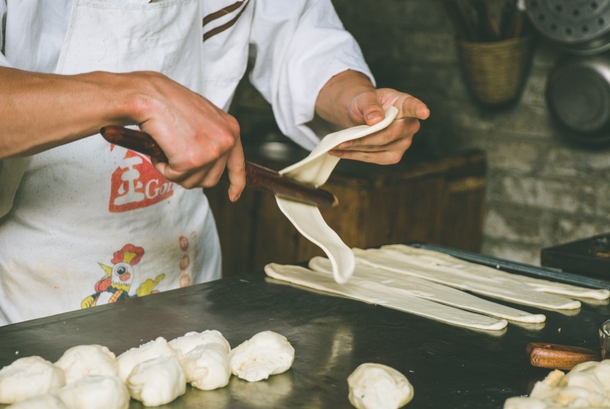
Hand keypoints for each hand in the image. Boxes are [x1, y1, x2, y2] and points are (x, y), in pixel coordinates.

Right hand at [128, 72, 245, 200]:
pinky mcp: (192, 161)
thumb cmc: (170, 102)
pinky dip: (162, 167)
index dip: (236, 184)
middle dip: (190, 174)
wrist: (150, 95)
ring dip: (175, 171)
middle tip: (174, 155)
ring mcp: (211, 153)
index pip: (238, 165)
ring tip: (167, 147)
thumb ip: (213, 138)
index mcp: (232, 129)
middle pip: (211, 179)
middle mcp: (226, 142)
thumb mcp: (203, 117)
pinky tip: (160, 148)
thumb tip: (211, 161)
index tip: (233, 196)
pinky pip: (174, 177)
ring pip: (192, 182)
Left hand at [315, 70, 428, 164]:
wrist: (363, 116)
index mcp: (405, 104)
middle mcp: (409, 125)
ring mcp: (403, 142)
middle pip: (388, 134)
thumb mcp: (364, 98)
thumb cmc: (368, 104)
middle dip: (363, 138)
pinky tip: (339, 153)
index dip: (419, 109)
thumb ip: (369, 105)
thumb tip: (375, 120)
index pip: (414, 106)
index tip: (425, 112)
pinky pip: (373, 158)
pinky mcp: (393, 156)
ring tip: (335, 147)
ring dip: (355, 149)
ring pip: (378, 148)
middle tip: (341, 140)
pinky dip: (354, 156)